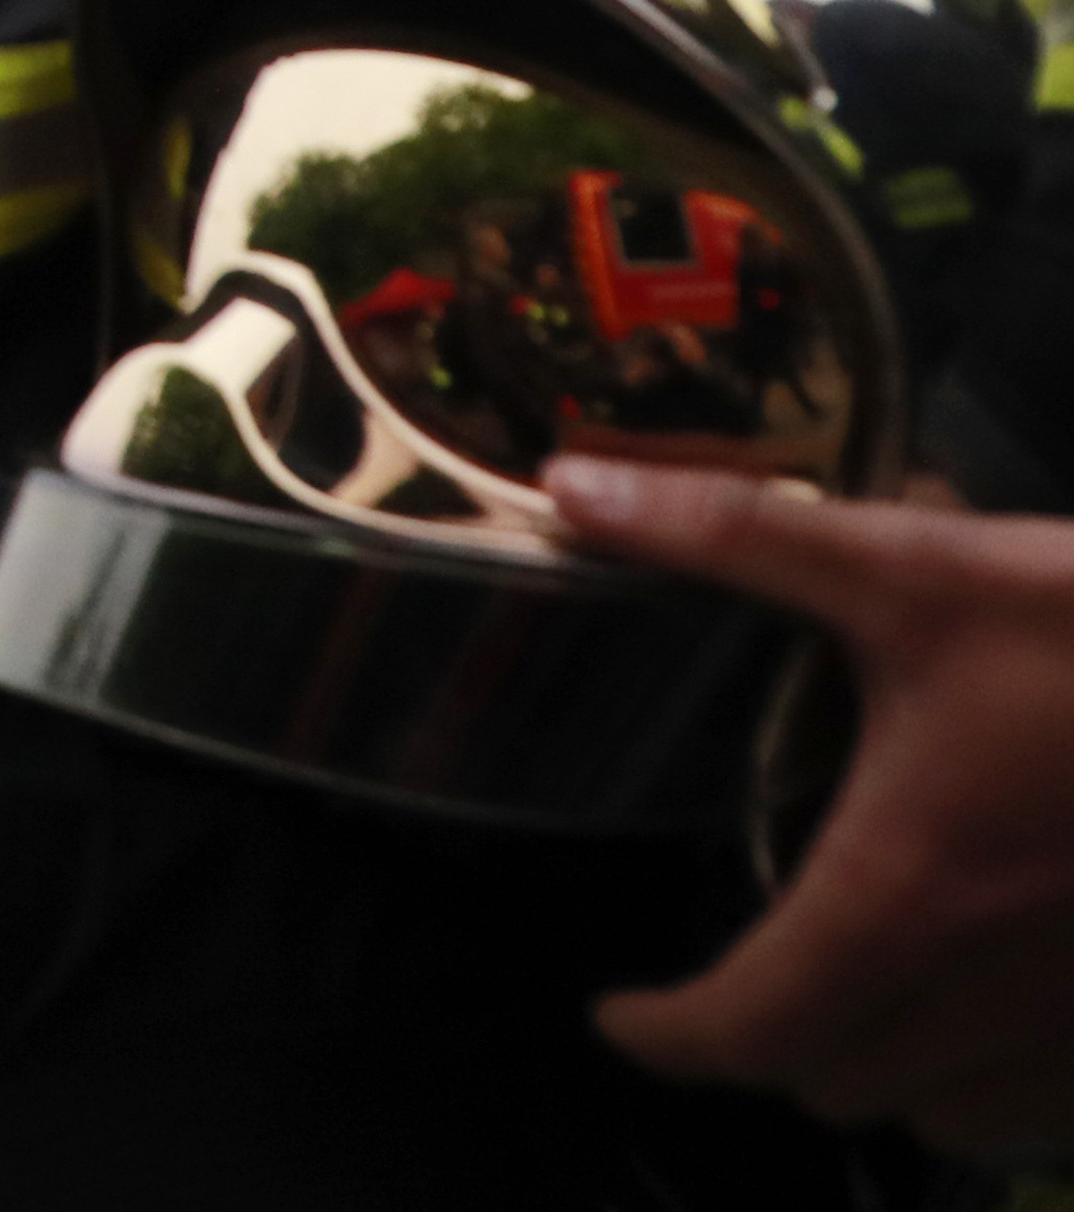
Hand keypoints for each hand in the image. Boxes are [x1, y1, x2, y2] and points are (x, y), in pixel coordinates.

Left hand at [550, 453, 1073, 1150]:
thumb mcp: (919, 566)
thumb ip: (733, 536)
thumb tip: (578, 490)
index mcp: (908, 893)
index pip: (751, 1030)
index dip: (666, 1038)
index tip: (621, 1015)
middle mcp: (998, 991)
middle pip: (837, 1080)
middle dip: (768, 1037)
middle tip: (740, 968)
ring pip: (949, 1113)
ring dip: (889, 1066)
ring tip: (861, 982)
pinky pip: (1055, 1108)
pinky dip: (1001, 1078)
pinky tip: (994, 994)